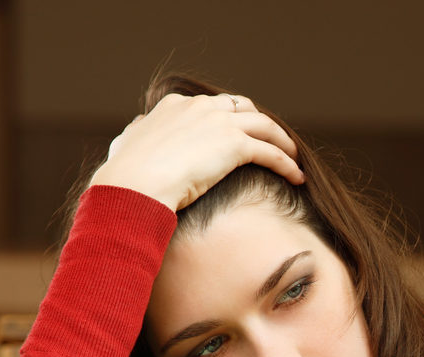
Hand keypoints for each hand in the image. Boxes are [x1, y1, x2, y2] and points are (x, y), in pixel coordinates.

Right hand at [89, 93, 305, 210]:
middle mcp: (200, 107)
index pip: (215, 104)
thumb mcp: (128, 144)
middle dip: (262, 125)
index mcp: (175, 105)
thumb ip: (138, 133)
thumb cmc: (126, 174)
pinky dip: (287, 164)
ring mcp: (219, 123)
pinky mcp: (235, 144)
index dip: (233, 118)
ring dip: (284, 143)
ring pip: (265, 127)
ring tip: (295, 160)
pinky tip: (297, 178)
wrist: (134, 184)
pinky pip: (271, 152)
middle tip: (275, 143)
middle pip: (245, 109)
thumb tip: (134, 130)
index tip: (243, 134)